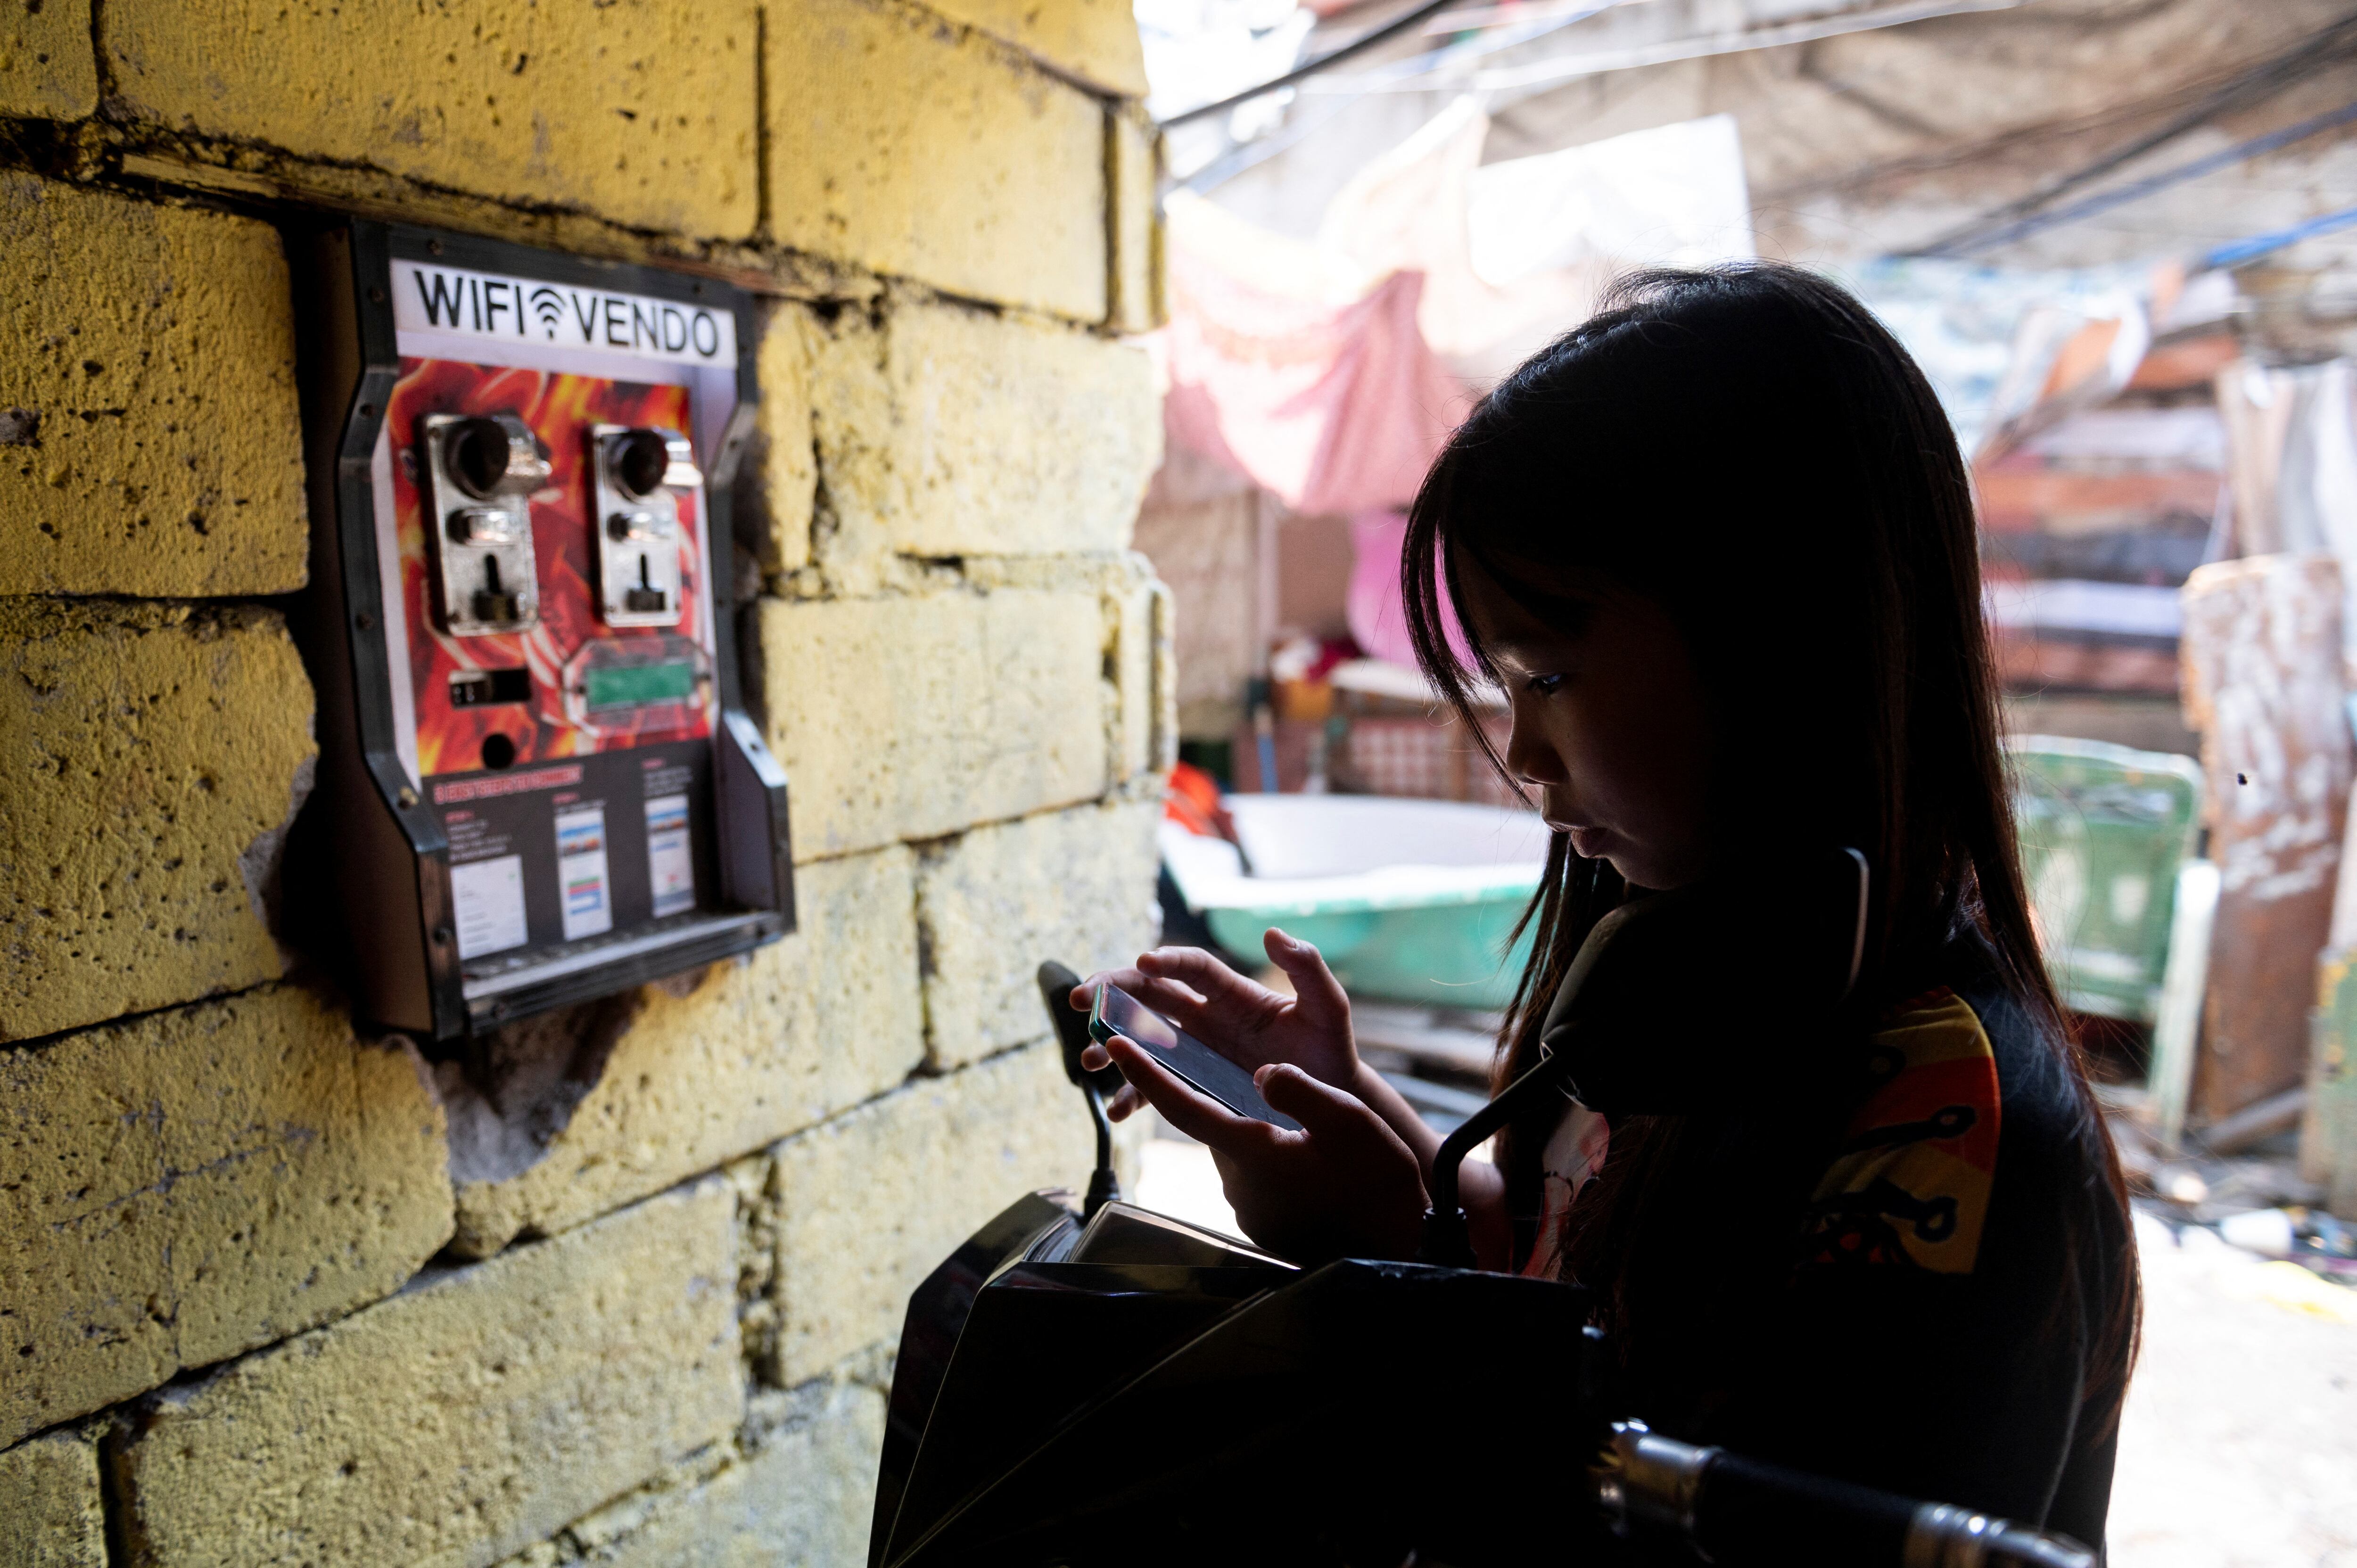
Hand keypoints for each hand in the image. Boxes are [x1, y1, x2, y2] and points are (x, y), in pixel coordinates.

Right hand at [1070, 930, 1360, 1122]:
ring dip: (1111, 1042)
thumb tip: (1274, 932)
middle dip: (1112, 991)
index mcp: (1232, 993)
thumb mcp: (1327, 1009)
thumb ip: (1307, 969)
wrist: (1328, 1105)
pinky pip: (1152, 1085)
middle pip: (1149, 993)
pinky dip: (1130, 1095)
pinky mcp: (1191, 1084)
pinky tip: (1116, 1110)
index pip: (1191, 967)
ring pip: (1140, 1037)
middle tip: (1081, 999)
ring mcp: (1194, 1050)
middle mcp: (1206, 1015)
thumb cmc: (1329, 1054)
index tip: (1142, 961)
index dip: (1166, 960)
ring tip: (1090, 1057)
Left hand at [1095, 1031, 1427, 1264]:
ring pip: (1230, 1143)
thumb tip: (1263, 1072)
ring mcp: (1249, 1205)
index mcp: (1252, 1151)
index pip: (1182, 1107)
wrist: (1396, 1249)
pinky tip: (1289, 1141)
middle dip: (1194, 1085)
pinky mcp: (1263, 1217)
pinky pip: (1248, 1168)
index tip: (1114, 1045)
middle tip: (1196, 1048)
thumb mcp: (1350, 1124)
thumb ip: (1302, 1092)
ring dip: (1236, 1117)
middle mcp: (1238, 1181)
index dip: (1145, 1074)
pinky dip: (1256, 1144)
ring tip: (1258, 1093)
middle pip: (1205, 1121)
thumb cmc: (1377, 1186)